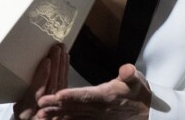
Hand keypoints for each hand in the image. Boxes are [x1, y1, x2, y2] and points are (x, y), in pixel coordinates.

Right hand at [13, 44, 67, 118]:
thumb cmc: (25, 115)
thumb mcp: (19, 107)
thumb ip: (23, 95)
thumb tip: (27, 72)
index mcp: (29, 110)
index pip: (37, 92)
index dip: (43, 76)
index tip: (46, 60)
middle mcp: (45, 108)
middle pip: (52, 85)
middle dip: (56, 65)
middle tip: (57, 48)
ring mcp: (56, 106)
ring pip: (61, 83)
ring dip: (62, 64)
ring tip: (62, 49)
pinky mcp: (64, 101)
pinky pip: (65, 83)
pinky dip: (66, 70)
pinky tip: (66, 59)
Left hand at [36, 63, 150, 118]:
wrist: (144, 113)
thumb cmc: (138, 93)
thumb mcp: (138, 81)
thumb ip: (130, 75)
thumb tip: (126, 69)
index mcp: (106, 96)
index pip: (85, 95)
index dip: (71, 95)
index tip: (57, 95)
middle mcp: (98, 109)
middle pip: (74, 107)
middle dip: (56, 106)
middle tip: (40, 105)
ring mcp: (95, 116)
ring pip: (72, 115)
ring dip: (56, 114)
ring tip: (40, 113)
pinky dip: (64, 119)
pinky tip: (53, 119)